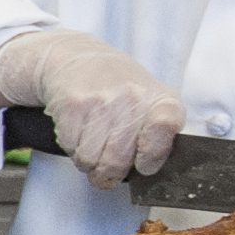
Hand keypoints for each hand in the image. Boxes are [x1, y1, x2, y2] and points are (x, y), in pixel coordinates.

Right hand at [0, 27, 185, 188]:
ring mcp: (101, 100)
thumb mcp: (154, 107)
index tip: (144, 165)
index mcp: (162, 101)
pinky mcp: (73, 104)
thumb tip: (148, 172)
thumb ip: (161, 138)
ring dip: (88, 163)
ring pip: (89, 159)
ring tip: (93, 149)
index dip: (152, 156)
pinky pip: (70, 147)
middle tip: (108, 171)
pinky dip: (72, 148)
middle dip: (109, 174)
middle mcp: (133, 98)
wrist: (81, 59)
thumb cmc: (124, 92)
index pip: (164, 129)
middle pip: (117, 160)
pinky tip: (80, 134)